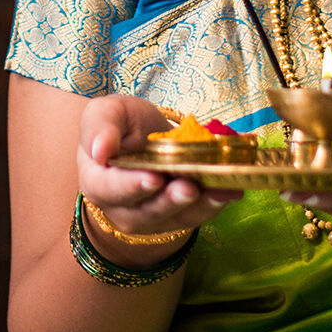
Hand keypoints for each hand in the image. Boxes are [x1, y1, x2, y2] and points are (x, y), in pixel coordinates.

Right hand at [78, 95, 241, 243]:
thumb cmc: (121, 125)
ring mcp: (152, 215)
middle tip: (189, 188)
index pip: (110, 189)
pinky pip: (197, 215)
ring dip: (199, 206)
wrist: (142, 137)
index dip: (130, 185)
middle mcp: (122, 207)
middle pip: (146, 210)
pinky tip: (233, 190)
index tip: (152, 177)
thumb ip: (100, 127)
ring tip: (219, 190)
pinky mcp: (178, 216)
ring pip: (175, 217)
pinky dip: (216, 204)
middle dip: (170, 200)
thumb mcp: (106, 114)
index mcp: (97, 181)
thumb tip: (100, 149)